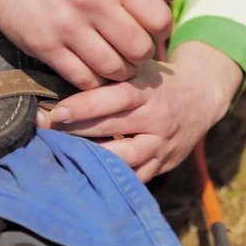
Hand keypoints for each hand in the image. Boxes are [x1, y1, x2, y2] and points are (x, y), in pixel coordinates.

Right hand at [0, 0, 188, 89]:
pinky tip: (91, 69)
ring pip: (113, 69)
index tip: (151, 33)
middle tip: (133, 53)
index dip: (161, 31)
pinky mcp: (46, 46)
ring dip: (119, 73)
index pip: (159, 19)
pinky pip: (82, 78)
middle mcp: (92, 2)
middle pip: (139, 50)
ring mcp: (67, 27)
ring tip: (115, 64)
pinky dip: (93, 80)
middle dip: (142, 57)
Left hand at [37, 42, 242, 181]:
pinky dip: (112, 177)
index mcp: (147, 91)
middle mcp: (156, 118)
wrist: (202, 97)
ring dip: (92, 158)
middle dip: (74, 132)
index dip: (84, 105)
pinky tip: (86, 173)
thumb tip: (65, 70)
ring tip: (62, 155)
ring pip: (124, 158)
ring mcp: (161, 144)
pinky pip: (136, 177)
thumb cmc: (157, 80)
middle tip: (44, 131)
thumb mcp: (140, 68)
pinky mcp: (163, 164)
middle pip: (112, 129)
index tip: (55, 111)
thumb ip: (111, 73)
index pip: (114, 98)